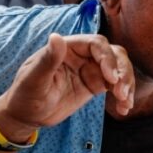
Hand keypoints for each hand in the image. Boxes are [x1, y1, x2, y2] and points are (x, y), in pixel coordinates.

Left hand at [0, 33, 134, 141]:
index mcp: (68, 47)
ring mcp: (91, 70)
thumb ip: (48, 59)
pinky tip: (124, 108)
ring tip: (124, 102)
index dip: (108, 58)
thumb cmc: (25, 95)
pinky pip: (115, 85)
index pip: (96, 44)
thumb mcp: (34, 79)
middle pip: (113, 54)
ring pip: (119, 68)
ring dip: (126, 83)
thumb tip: (56, 36)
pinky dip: (123, 95)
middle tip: (121, 92)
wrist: (26, 116)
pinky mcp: (95, 84)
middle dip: (122, 71)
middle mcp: (83, 55)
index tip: (112, 78)